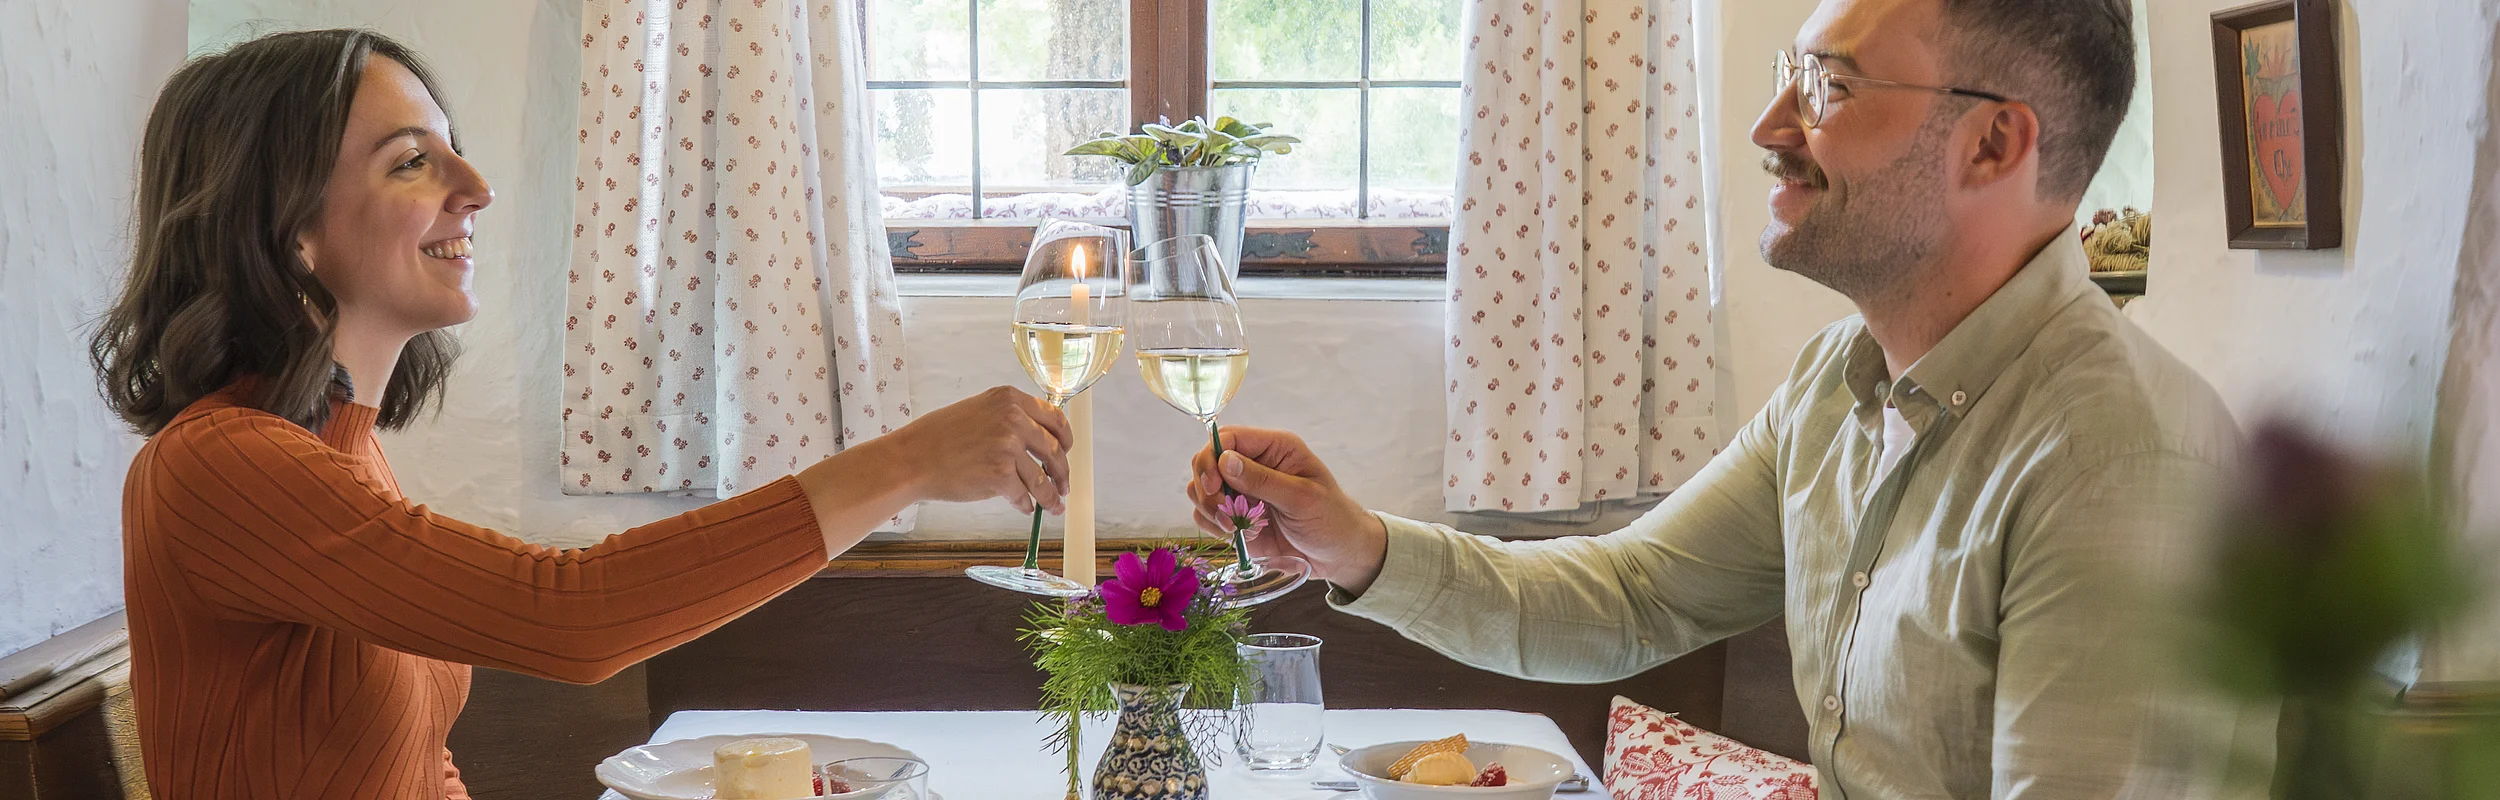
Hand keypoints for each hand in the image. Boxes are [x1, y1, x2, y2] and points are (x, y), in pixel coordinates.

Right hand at [856, 386, 1071, 514]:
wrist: (912, 458)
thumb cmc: (939, 437)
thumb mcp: (979, 410)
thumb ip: (1009, 418)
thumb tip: (1039, 440)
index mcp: (1009, 398)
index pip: (1054, 417)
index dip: (1066, 438)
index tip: (1067, 450)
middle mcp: (1013, 418)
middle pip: (1055, 449)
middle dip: (1062, 472)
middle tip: (1064, 484)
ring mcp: (1008, 446)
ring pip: (1043, 478)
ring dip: (1051, 495)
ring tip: (1054, 505)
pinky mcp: (1001, 474)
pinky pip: (1024, 495)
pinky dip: (1026, 504)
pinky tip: (1025, 507)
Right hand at [1186, 427, 1387, 592]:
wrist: (1339, 556)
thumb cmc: (1331, 520)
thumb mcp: (1302, 498)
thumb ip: (1263, 480)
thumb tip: (1225, 460)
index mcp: (1275, 448)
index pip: (1229, 437)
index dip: (1212, 457)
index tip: (1214, 485)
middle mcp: (1254, 465)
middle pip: (1207, 461)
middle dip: (1206, 486)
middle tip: (1222, 510)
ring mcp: (1242, 492)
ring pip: (1200, 489)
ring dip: (1209, 509)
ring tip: (1233, 527)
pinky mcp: (1236, 517)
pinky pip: (1207, 516)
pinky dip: (1213, 526)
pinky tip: (1237, 535)